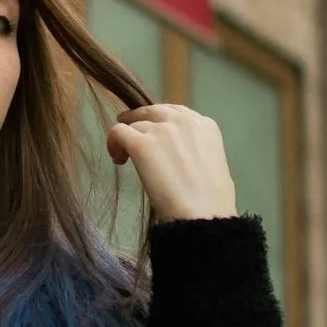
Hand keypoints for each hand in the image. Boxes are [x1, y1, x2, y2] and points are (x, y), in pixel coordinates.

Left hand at [105, 104, 236, 222]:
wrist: (203, 215)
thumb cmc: (211, 201)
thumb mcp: (212, 163)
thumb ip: (194, 148)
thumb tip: (177, 153)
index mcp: (205, 125)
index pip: (174, 112)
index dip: (159, 122)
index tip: (153, 136)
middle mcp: (183, 121)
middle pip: (151, 111)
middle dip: (139, 122)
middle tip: (130, 137)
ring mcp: (161, 130)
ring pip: (134, 124)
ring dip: (128, 139)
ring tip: (126, 159)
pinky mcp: (141, 143)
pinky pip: (118, 132)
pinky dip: (113, 143)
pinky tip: (118, 159)